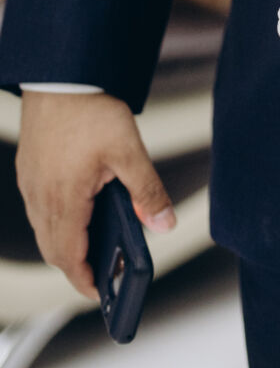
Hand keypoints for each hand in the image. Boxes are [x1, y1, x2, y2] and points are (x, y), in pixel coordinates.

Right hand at [16, 91, 175, 298]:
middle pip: (53, 248)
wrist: (61, 73)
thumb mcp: (129, 150)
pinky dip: (56, 220)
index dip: (83, 279)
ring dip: (65, 243)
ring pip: (43, 229)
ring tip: (94, 246)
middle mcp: (40, 196)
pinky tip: (78, 210)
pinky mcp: (29, 168)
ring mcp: (31, 182)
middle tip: (100, 274)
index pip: (69, 256)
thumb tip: (163, 224)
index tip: (99, 293)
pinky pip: (37, 207)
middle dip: (75, 266)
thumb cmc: (89, 107)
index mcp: (64, 199)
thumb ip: (147, 191)